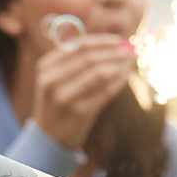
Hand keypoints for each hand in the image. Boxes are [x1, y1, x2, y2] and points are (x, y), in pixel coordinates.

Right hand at [33, 34, 137, 150]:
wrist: (49, 136)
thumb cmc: (59, 102)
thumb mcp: (57, 78)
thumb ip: (76, 61)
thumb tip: (110, 44)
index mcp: (46, 66)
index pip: (78, 46)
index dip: (102, 42)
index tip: (119, 41)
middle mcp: (51, 79)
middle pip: (90, 58)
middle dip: (114, 52)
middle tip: (130, 51)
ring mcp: (63, 96)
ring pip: (99, 73)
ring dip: (118, 66)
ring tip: (129, 63)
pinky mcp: (78, 112)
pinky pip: (105, 92)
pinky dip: (118, 82)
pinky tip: (125, 77)